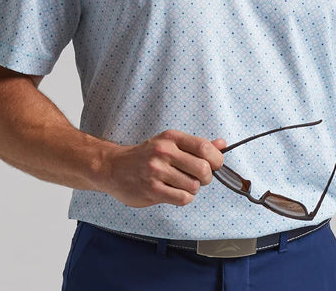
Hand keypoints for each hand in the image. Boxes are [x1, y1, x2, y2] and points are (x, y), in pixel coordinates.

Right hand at [102, 130, 225, 207]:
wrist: (114, 168)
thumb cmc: (145, 156)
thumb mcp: (169, 143)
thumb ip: (196, 145)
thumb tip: (221, 144)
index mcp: (171, 138)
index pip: (204, 147)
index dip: (216, 159)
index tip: (215, 164)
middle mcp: (164, 152)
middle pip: (203, 168)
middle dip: (206, 177)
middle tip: (197, 177)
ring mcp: (157, 171)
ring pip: (194, 186)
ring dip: (192, 189)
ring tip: (180, 184)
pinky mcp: (152, 190)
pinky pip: (182, 198)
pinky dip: (183, 198)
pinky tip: (174, 192)